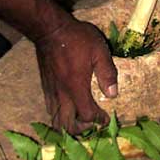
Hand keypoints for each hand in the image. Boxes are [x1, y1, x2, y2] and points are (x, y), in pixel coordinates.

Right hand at [36, 18, 117, 133]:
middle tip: (92, 121)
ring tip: (81, 117)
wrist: (50, 30)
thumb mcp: (99, 51)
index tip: (106, 117)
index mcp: (76, 88)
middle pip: (67, 126)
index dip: (98, 120)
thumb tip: (113, 94)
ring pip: (55, 120)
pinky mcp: (45, 86)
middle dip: (82, 129)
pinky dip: (60, 115)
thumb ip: (107, 73)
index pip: (86, 115)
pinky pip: (50, 109)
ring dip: (69, 124)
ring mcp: (51, 91)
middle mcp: (61, 94)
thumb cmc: (76, 38)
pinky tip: (69, 106)